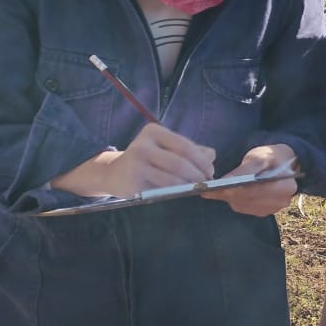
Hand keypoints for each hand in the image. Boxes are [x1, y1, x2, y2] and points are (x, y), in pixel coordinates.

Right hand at [52, 123, 214, 197]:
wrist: (113, 173)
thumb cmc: (147, 160)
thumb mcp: (166, 149)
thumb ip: (190, 150)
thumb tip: (211, 156)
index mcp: (154, 131)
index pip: (186, 146)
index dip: (202, 161)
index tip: (211, 172)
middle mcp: (142, 144)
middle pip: (180, 162)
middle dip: (197, 175)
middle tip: (205, 183)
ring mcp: (135, 163)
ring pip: (172, 178)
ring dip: (188, 186)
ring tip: (194, 189)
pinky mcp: (132, 181)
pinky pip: (161, 189)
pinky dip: (175, 192)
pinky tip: (179, 193)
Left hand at [201, 143, 298, 215]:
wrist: (281, 165)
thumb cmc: (271, 157)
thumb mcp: (260, 157)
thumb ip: (244, 170)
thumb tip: (225, 182)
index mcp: (286, 186)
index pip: (255, 190)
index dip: (234, 188)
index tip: (215, 186)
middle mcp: (281, 201)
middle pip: (247, 200)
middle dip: (227, 193)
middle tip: (207, 189)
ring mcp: (272, 209)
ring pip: (242, 205)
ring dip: (229, 197)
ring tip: (219, 188)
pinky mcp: (263, 212)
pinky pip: (243, 208)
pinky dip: (234, 200)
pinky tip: (232, 192)